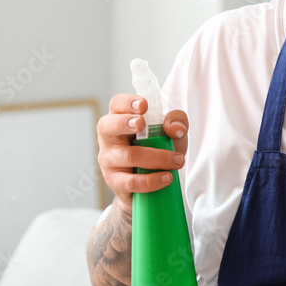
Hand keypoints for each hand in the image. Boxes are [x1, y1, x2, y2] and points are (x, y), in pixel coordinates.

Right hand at [96, 94, 189, 212]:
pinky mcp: (114, 181)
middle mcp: (109, 137)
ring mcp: (108, 159)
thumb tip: (174, 128)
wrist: (151, 182)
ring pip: (128, 156)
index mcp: (120, 117)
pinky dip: (151, 180)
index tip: (143, 105)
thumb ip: (177, 122)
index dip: (127, 102)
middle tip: (142, 124)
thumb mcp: (172, 132)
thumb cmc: (158, 148)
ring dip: (157, 158)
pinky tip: (167, 177)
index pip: (117, 104)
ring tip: (178, 160)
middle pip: (107, 125)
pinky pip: (131, 181)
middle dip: (124, 123)